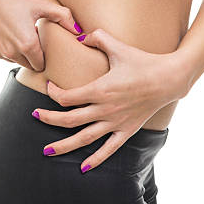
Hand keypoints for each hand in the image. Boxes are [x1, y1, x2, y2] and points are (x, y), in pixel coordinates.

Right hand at [0, 0, 81, 70]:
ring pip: (13, 59)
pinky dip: (2, 45)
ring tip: (17, 29)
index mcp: (27, 46)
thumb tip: (78, 30)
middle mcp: (10, 53)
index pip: (41, 64)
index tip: (43, 42)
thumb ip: (63, 17)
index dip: (44, 55)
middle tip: (31, 35)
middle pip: (28, 64)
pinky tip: (3, 28)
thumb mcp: (41, 4)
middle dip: (32, 55)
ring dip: (17, 51)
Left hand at [33, 28, 193, 172]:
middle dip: (49, 119)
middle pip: (69, 120)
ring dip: (64, 146)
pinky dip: (95, 160)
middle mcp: (106, 109)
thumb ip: (98, 37)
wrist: (169, 79)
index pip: (68, 97)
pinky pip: (109, 150)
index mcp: (101, 89)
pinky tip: (83, 168)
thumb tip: (81, 36)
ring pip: (84, 138)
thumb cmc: (143, 62)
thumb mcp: (119, 46)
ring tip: (47, 151)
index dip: (53, 93)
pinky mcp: (127, 131)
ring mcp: (116, 123)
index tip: (49, 87)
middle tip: (35, 116)